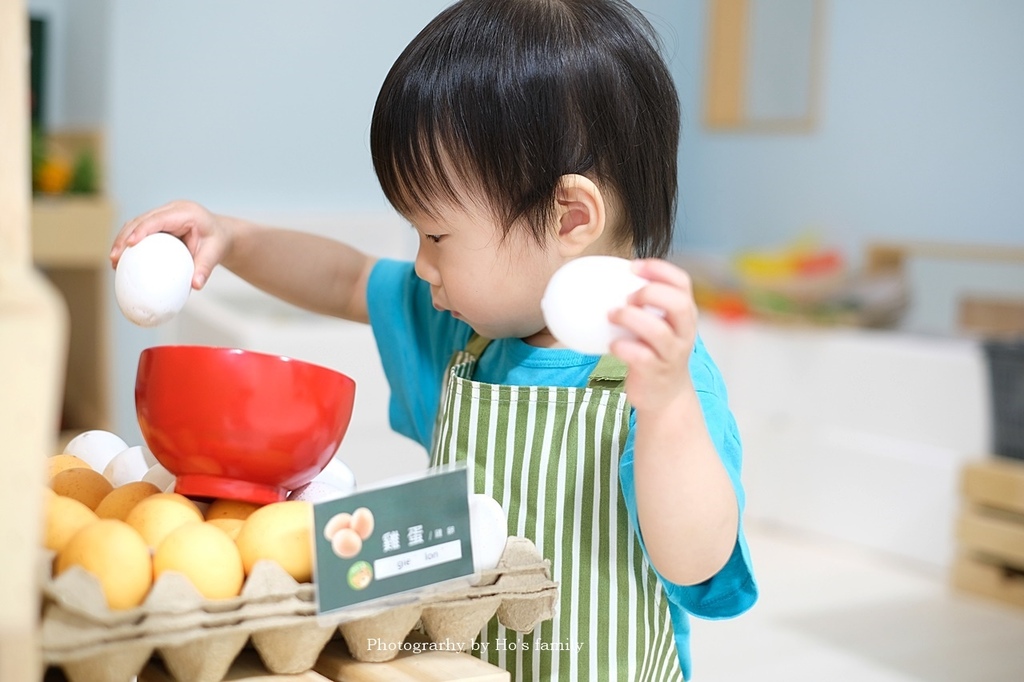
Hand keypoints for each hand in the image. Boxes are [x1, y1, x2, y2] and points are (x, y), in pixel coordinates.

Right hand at [109, 200, 230, 289]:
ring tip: (114, 261)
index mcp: (186, 213)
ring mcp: (164, 214)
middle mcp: (172, 210)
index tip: (129, 244)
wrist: (221, 234)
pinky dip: (130, 242)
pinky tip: (122, 260)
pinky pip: (140, 230)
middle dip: (124, 237)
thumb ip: (205, 268)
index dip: (141, 230)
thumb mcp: (215, 254)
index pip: (158, 219)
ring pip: (136, 223)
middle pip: (141, 219)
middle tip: (114, 258)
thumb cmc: (218, 242)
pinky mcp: (159, 222)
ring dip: (122, 240)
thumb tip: (195, 286)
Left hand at [608, 259, 697, 412]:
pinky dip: (623, 347)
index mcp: (684, 314)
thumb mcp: (658, 324)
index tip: (633, 267)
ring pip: (659, 331)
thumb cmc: (654, 351)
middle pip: (679, 304)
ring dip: (631, 318)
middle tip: (628, 297)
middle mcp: (684, 332)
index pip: (682, 282)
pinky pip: (641, 357)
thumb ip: (643, 304)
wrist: (665, 395)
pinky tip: (612, 345)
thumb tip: (599, 277)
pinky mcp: (656, 373)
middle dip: (651, 293)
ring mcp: (672, 354)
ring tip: (612, 316)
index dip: (659, 270)